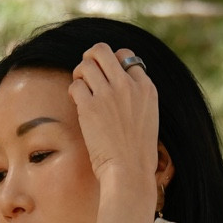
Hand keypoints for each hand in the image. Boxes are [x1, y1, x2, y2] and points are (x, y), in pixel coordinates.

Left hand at [69, 41, 159, 188]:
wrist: (130, 172)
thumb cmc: (138, 153)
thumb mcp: (149, 118)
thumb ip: (137, 96)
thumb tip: (119, 82)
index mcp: (146, 88)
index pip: (125, 55)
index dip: (113, 62)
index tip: (107, 76)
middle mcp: (127, 86)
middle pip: (102, 50)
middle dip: (91, 58)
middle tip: (87, 72)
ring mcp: (108, 95)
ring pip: (86, 65)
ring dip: (80, 74)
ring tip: (82, 89)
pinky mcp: (90, 107)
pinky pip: (75, 85)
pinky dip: (74, 92)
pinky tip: (78, 103)